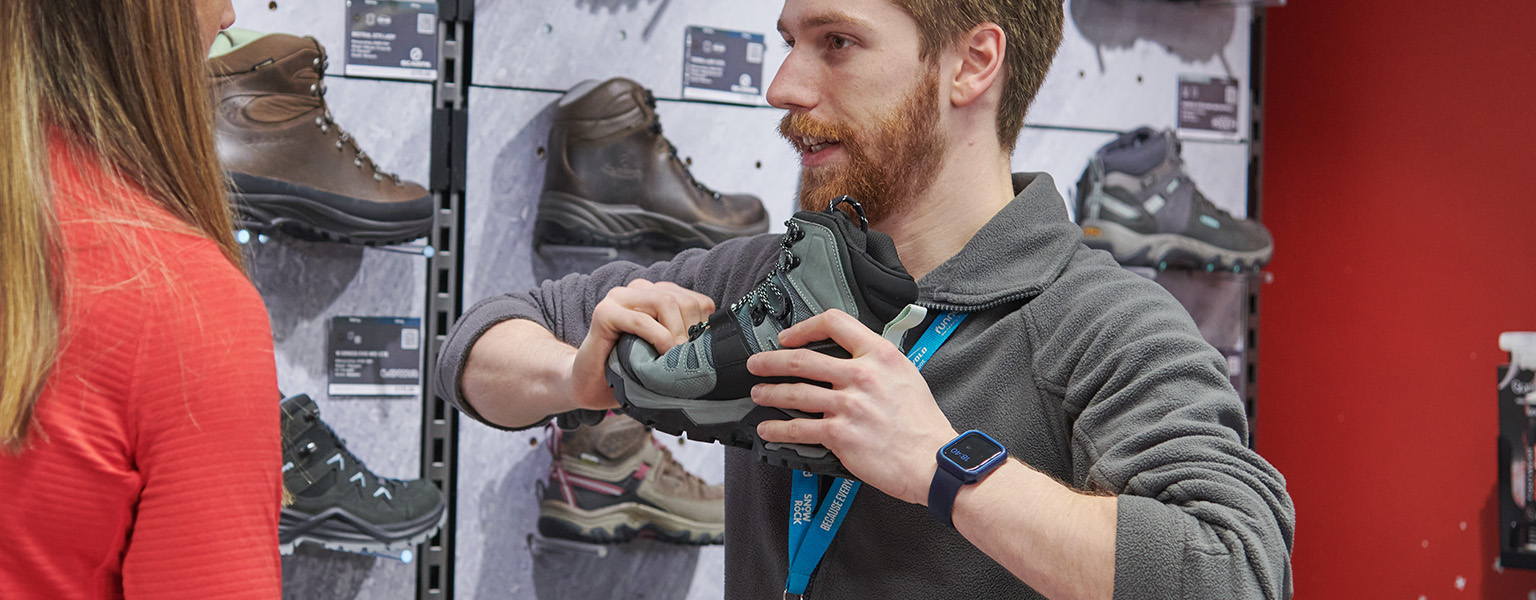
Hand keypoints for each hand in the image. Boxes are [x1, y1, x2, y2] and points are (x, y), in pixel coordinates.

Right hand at [568, 279, 714, 409]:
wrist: (589, 385)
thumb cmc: (630, 372)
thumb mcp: (665, 355)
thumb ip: (687, 342)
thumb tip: (721, 349)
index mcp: (657, 296)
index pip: (697, 300)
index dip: (703, 327)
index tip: (700, 354)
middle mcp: (640, 290)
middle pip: (683, 299)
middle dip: (691, 331)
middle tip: (687, 360)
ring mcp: (619, 297)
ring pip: (664, 301)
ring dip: (676, 333)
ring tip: (674, 358)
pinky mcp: (604, 312)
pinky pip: (640, 318)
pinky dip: (656, 337)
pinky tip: (660, 354)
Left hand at [747, 309, 957, 504]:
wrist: (932, 460)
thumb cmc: (922, 424)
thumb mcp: (906, 375)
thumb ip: (877, 363)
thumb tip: (850, 359)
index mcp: (880, 355)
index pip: (835, 324)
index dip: (804, 328)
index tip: (789, 337)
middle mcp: (862, 375)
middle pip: (802, 360)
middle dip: (770, 361)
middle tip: (756, 363)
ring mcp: (849, 405)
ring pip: (794, 393)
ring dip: (769, 393)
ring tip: (758, 394)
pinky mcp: (840, 434)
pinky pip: (798, 428)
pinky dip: (777, 430)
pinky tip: (768, 429)